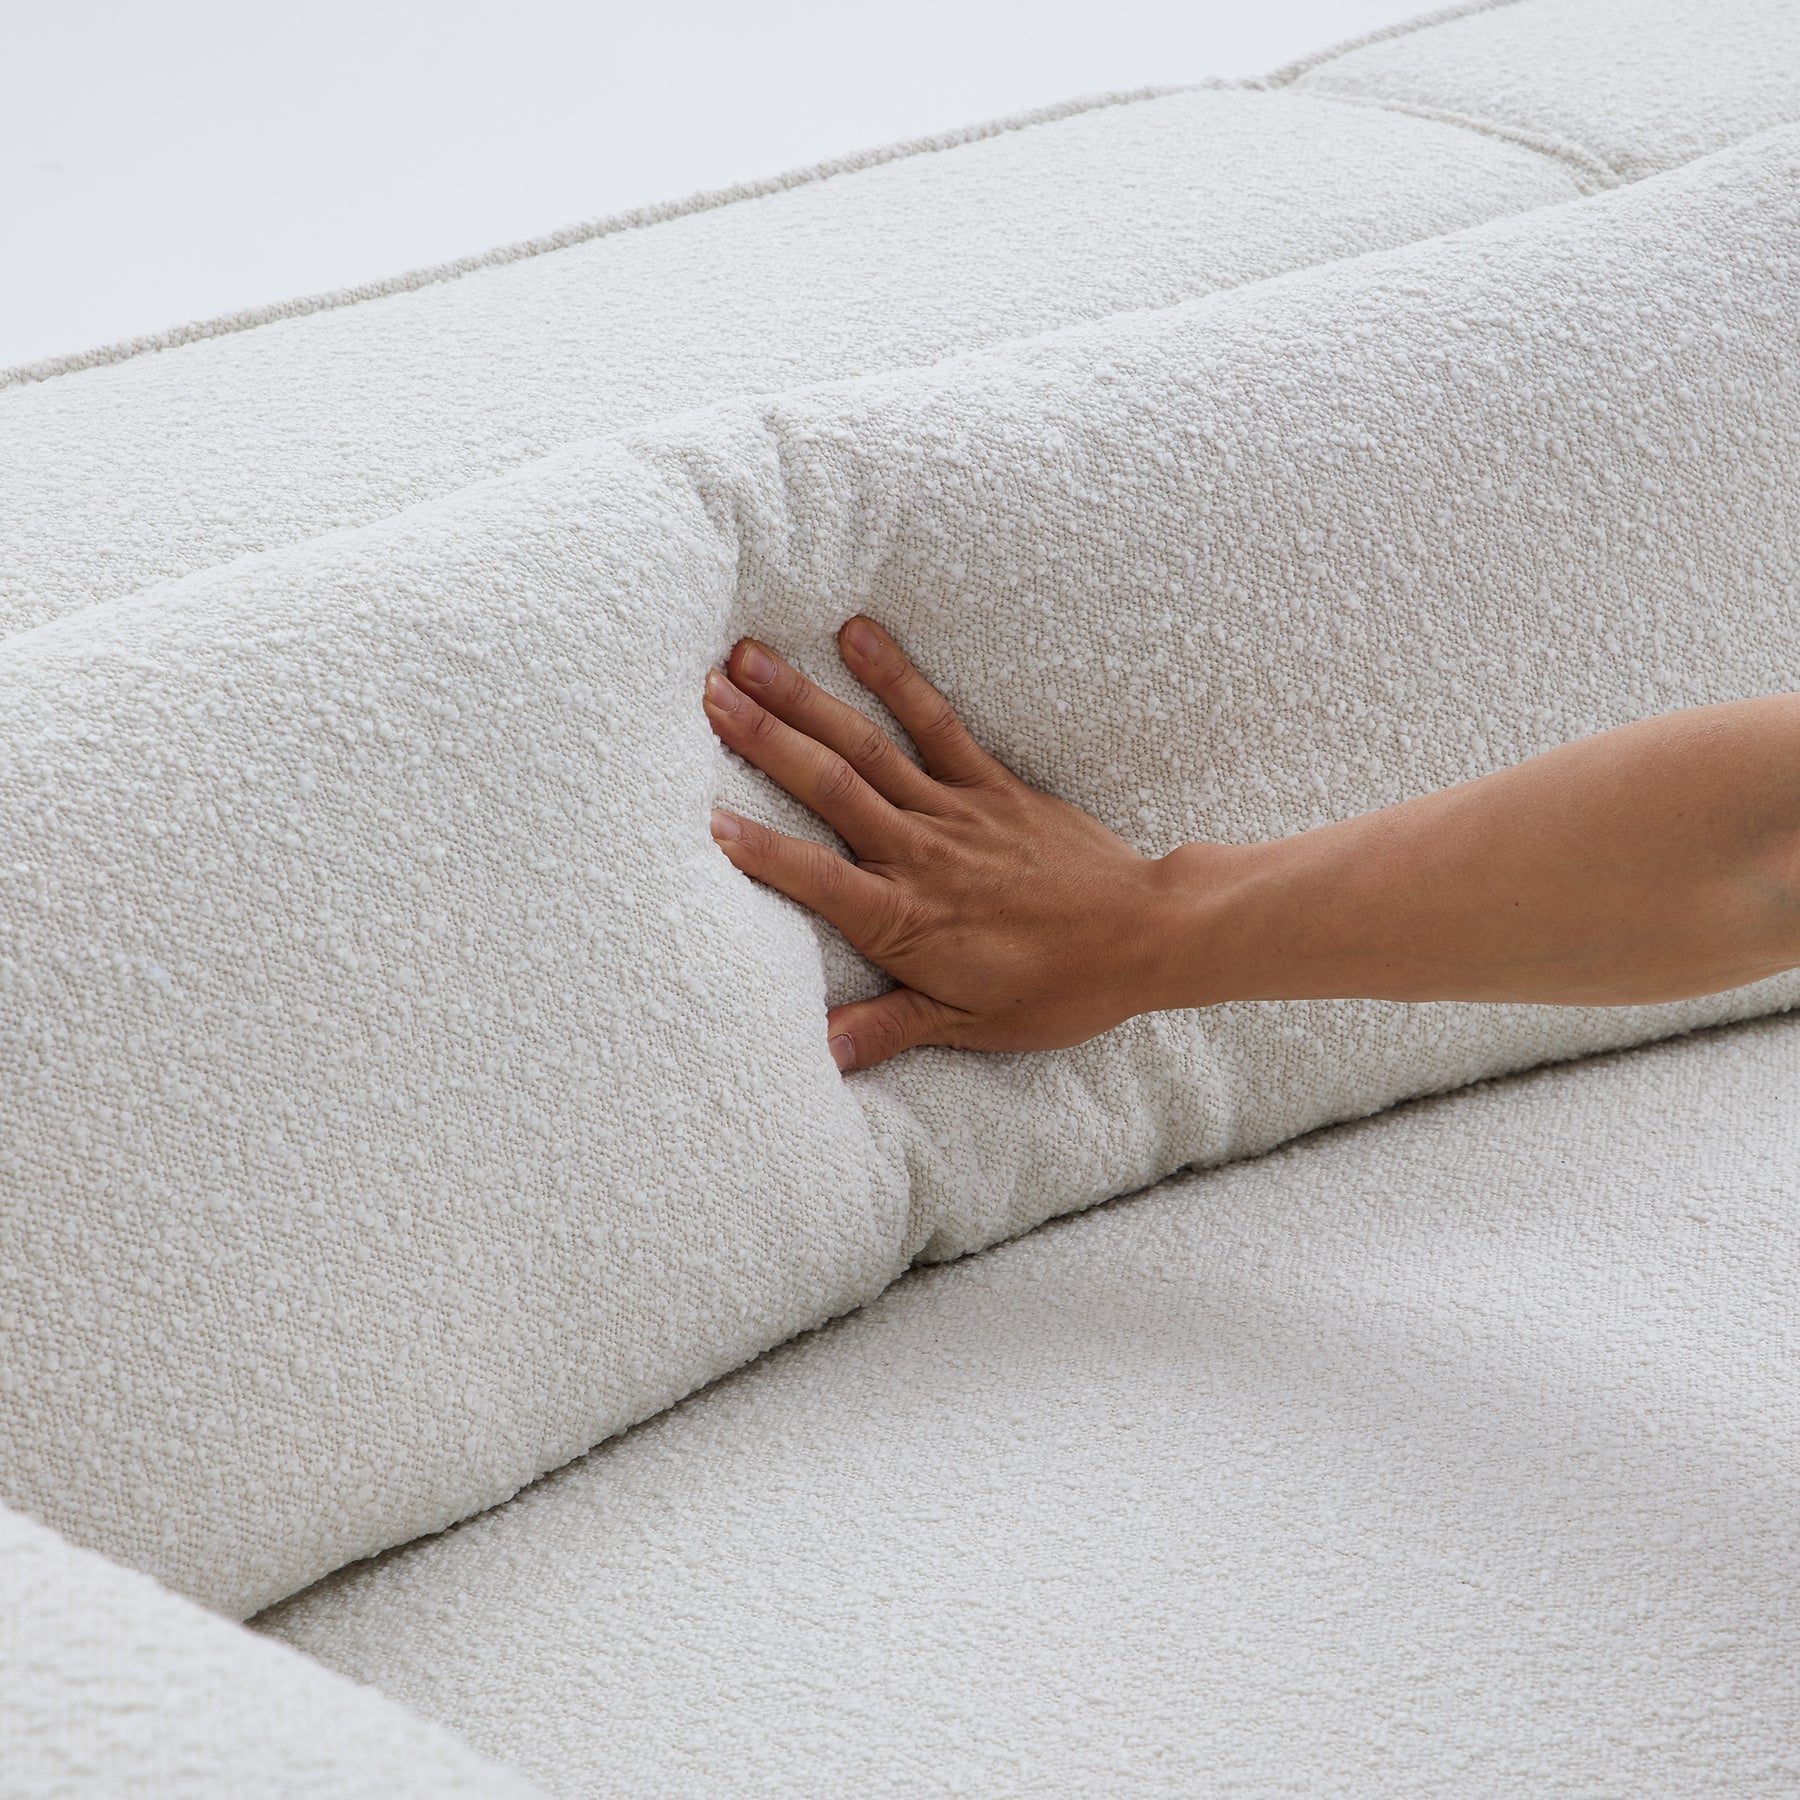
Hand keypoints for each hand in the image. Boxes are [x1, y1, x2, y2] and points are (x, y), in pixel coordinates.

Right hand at [703, 617, 1192, 1071]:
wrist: (1146, 936)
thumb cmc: (1056, 988)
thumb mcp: (969, 1024)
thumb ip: (888, 1029)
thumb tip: (820, 1055)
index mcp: (906, 920)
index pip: (816, 879)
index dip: (760, 851)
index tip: (703, 817)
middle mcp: (921, 854)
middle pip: (829, 789)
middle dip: (763, 739)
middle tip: (705, 693)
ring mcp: (955, 811)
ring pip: (866, 747)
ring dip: (804, 699)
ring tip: (748, 656)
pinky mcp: (991, 784)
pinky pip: (936, 723)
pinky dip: (896, 677)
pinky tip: (858, 633)